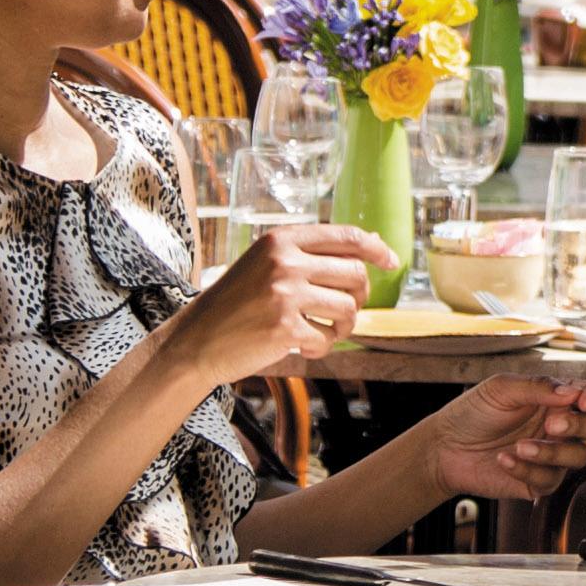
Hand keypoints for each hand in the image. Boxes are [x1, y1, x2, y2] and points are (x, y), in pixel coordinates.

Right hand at [180, 222, 387, 379]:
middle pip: (355, 273)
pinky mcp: (284, 328)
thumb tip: (372, 243)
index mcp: (281, 240)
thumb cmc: (234, 304)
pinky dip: (322, 348)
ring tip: (325, 332)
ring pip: (348, 308)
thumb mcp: (265, 264)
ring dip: (344, 326)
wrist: (194, 341)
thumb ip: (310, 254)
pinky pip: (328, 339)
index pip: (346, 235)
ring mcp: (284, 294)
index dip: (376, 249)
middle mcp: (284, 261)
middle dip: (359, 297)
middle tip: (344, 312)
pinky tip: (305, 349)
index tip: (391, 262)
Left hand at [412, 365, 585, 501]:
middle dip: (582, 426)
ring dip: (553, 452)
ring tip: (521, 446)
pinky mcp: (539, 480)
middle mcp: (562, 426)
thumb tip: (571, 391)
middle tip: (552, 425)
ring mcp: (553, 455)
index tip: (583, 401)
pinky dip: (527, 469)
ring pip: (580, 457)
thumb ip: (538, 386)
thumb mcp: (502, 388)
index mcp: (558, 398)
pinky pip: (550, 479)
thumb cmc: (474, 412)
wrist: (445, 447)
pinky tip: (504, 459)